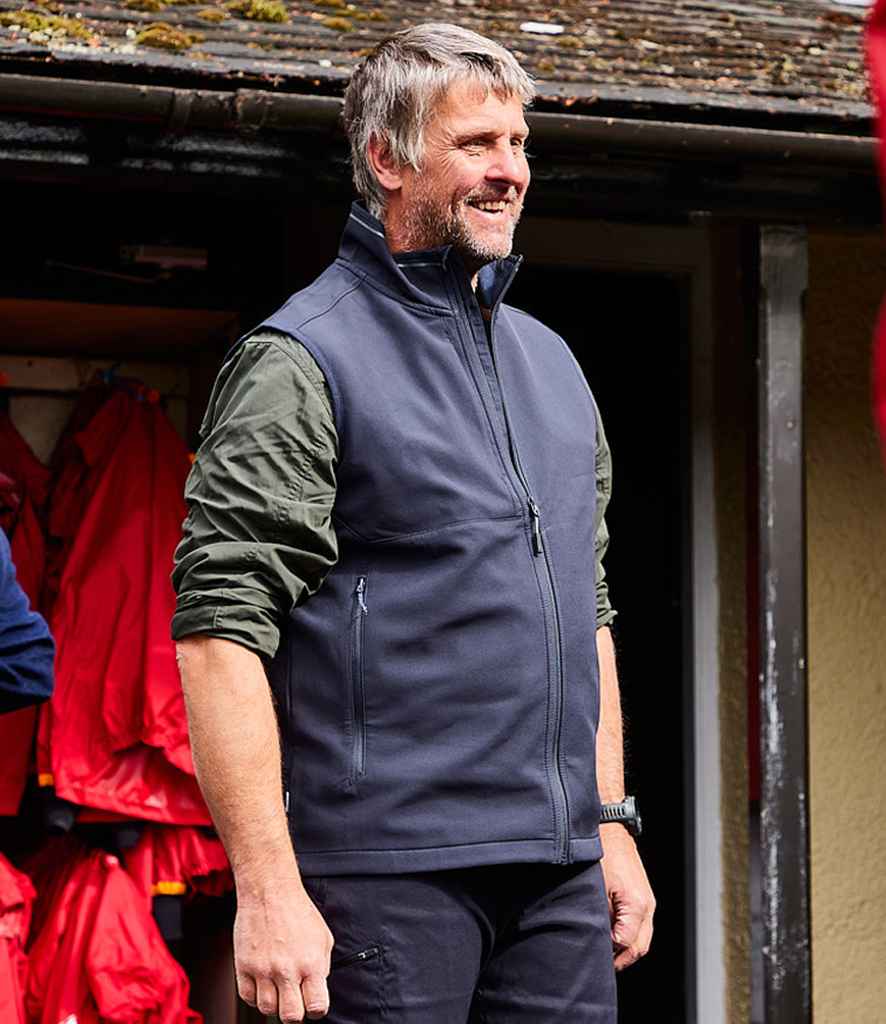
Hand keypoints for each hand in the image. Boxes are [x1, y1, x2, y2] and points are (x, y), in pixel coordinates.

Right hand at [234, 883, 334, 1021]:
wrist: (269, 891)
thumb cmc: (297, 911)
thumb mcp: (323, 938)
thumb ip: (322, 967)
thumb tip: (317, 990)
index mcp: (311, 963)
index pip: (316, 1008)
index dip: (316, 1008)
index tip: (312, 1002)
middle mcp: (286, 970)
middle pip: (290, 1017)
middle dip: (294, 1012)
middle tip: (294, 999)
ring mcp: (263, 970)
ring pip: (267, 1010)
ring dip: (274, 1003)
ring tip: (278, 986)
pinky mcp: (243, 967)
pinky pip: (248, 998)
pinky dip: (256, 995)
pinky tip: (264, 981)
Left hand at [599, 822, 654, 970]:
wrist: (610, 828)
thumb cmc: (601, 853)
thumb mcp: (595, 887)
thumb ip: (599, 916)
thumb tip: (597, 937)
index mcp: (636, 905)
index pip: (626, 944)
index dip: (610, 952)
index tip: (595, 952)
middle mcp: (647, 905)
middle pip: (639, 947)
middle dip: (620, 958)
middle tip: (601, 962)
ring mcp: (648, 902)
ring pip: (643, 939)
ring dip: (625, 949)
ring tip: (606, 952)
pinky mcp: (643, 897)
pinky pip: (641, 926)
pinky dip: (629, 935)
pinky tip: (612, 935)